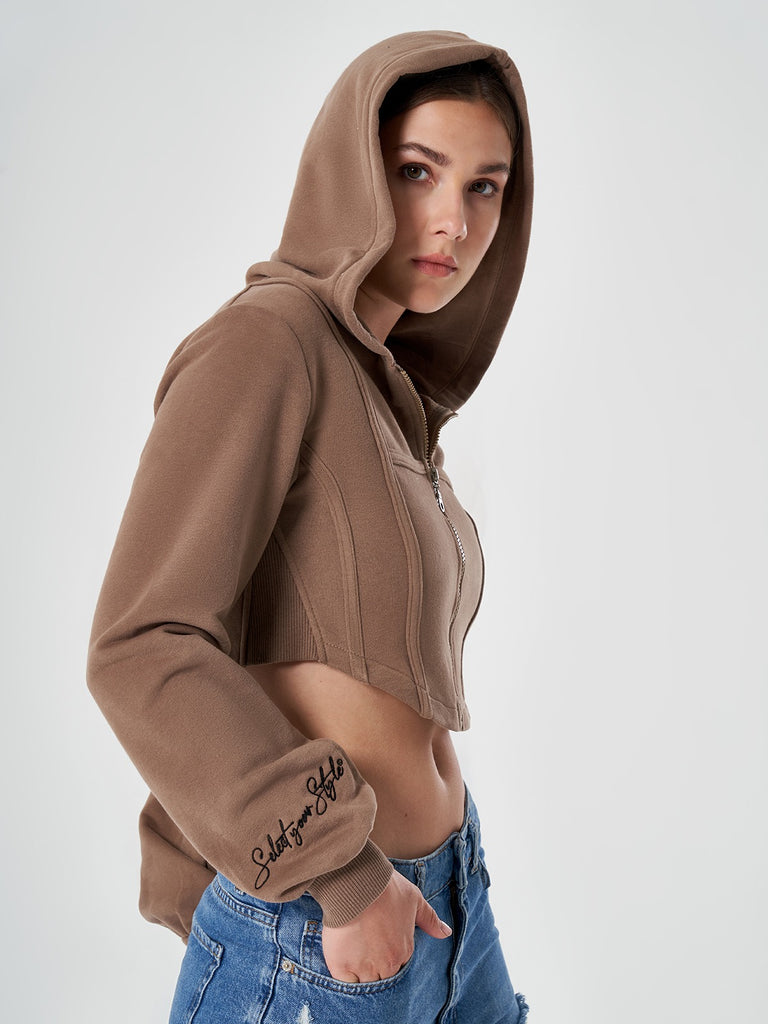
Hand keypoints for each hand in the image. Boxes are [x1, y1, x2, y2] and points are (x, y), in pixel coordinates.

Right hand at [321, 871, 451, 982]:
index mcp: (404, 951)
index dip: (387, 957)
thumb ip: (429, 919)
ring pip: (363, 985)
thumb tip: (446, 933)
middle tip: (363, 951)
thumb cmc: (386, 888)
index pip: (397, 967)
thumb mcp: (414, 899)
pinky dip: (343, 977)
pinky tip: (341, 960)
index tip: (378, 945)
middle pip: (381, 979)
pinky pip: (344, 983)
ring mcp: (364, 968)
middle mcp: (387, 965)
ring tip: (351, 955)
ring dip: (359, 975)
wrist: (358, 883)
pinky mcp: (342, 966)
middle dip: (374, 970)